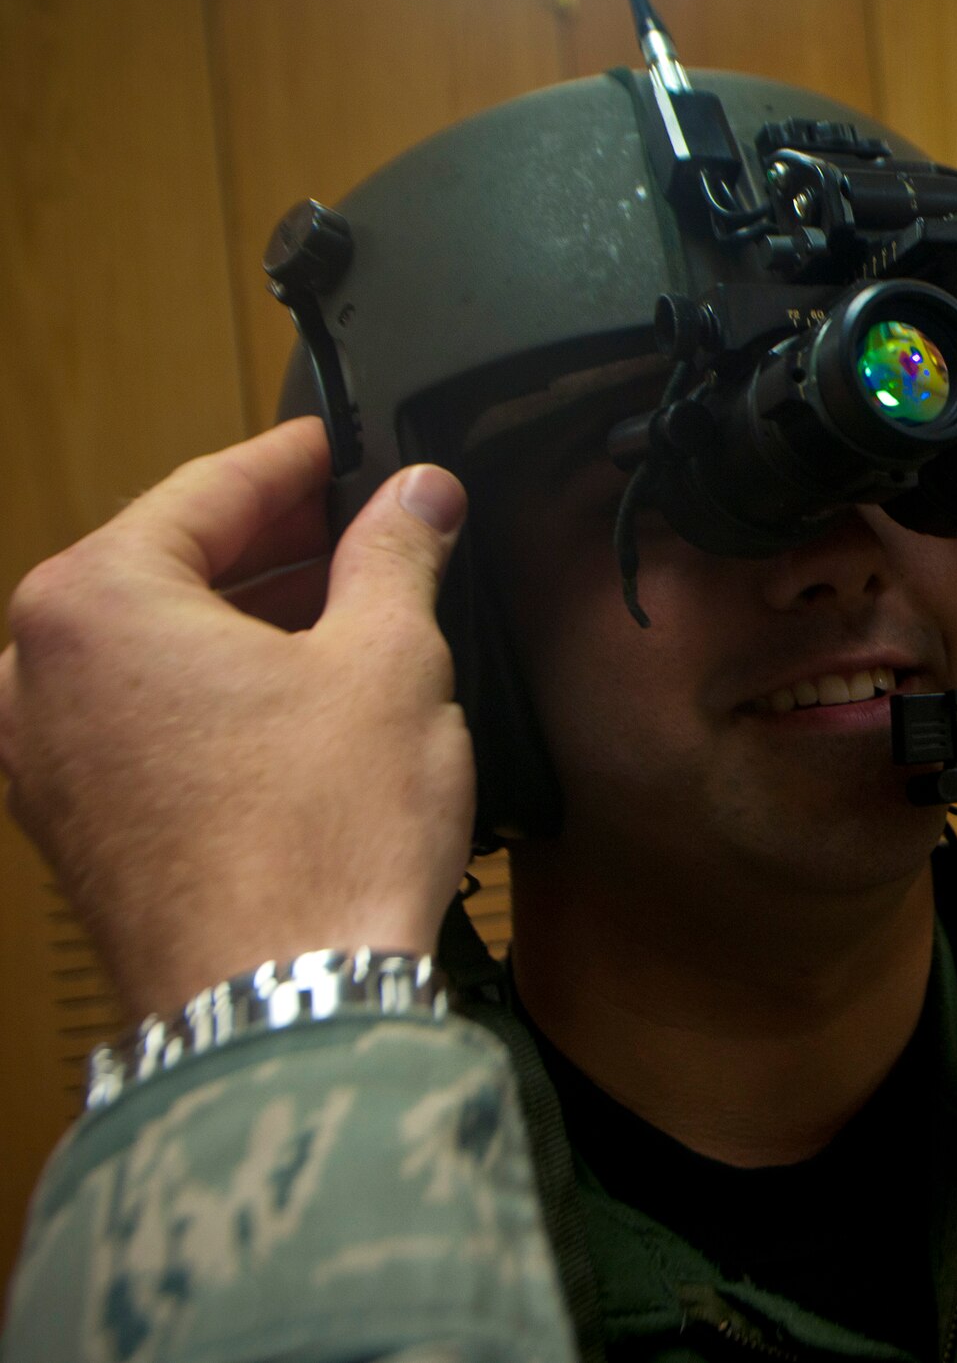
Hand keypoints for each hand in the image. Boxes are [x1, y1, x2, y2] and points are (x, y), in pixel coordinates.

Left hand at [0, 419, 474, 1018]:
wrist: (283, 1009)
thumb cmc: (322, 841)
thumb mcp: (391, 659)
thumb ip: (396, 553)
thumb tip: (417, 495)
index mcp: (95, 602)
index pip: (208, 491)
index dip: (298, 462)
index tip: (349, 448)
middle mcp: (37, 673)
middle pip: (170, 567)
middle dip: (275, 546)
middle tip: (368, 529)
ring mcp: (45, 760)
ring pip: (156, 649)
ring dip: (249, 622)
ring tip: (353, 618)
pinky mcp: (77, 828)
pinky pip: (146, 722)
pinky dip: (217, 695)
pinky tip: (302, 708)